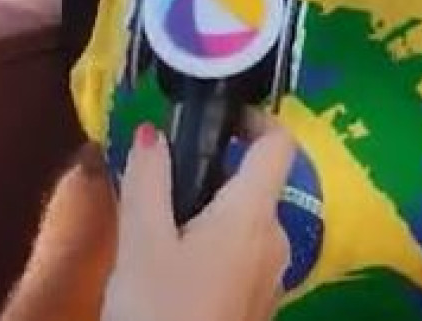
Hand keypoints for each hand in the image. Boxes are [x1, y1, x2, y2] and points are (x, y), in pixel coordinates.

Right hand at [103, 117, 295, 320]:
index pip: (280, 143)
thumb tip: (154, 132)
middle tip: (163, 186)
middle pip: (257, 187)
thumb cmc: (160, 310)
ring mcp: (272, 278)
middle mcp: (277, 240)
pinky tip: (175, 272)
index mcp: (254, 213)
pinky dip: (216, 250)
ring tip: (159, 232)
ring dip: (211, 218)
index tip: (220, 119)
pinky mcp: (260, 307)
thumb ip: (149, 179)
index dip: (255, 120)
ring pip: (247, 226)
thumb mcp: (141, 241)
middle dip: (215, 178)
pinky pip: (243, 259)